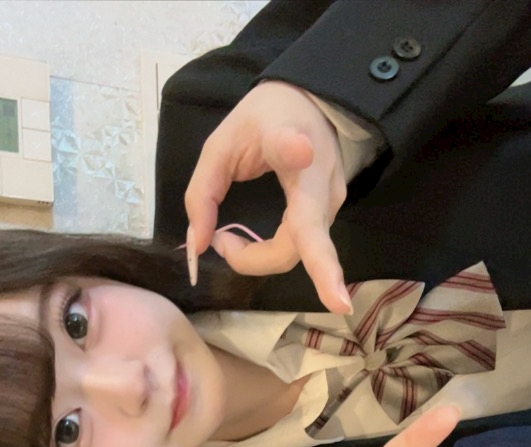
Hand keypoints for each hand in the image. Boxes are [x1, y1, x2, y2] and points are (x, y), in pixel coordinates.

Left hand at [184, 81, 351, 313]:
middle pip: (299, 238)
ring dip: (257, 258)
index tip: (299, 150)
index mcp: (291, 144)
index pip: (295, 150)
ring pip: (299, 252)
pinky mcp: (329, 216)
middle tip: (221, 246)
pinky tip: (245, 249)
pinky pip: (299, 248)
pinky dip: (266, 255)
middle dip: (258, 259)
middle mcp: (320, 178)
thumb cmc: (266, 119)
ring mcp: (332, 203)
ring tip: (226, 242)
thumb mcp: (222, 144)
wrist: (312, 103)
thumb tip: (199, 246)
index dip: (295, 150)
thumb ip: (203, 193)